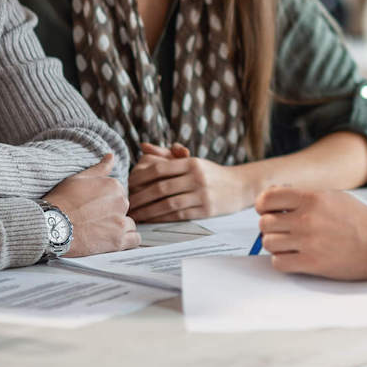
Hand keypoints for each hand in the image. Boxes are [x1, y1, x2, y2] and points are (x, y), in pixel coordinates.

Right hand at [44, 154, 139, 256]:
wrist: (51, 226)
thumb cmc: (61, 201)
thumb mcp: (79, 178)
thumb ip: (99, 168)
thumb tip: (111, 156)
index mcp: (114, 185)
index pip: (118, 193)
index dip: (105, 202)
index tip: (93, 207)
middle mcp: (121, 202)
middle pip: (123, 208)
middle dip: (112, 214)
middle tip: (93, 219)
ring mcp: (120, 222)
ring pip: (129, 224)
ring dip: (119, 228)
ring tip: (99, 231)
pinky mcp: (118, 241)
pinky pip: (135, 240)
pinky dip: (127, 241)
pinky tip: (113, 240)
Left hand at [128, 146, 254, 221]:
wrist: (240, 186)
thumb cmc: (210, 173)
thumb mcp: (192, 160)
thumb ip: (167, 154)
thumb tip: (143, 146)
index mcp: (191, 163)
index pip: (159, 169)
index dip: (140, 178)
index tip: (128, 186)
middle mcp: (196, 177)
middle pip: (161, 188)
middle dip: (140, 197)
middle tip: (126, 204)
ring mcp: (202, 195)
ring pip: (168, 204)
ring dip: (148, 211)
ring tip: (135, 215)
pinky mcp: (206, 210)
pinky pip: (179, 215)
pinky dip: (162, 218)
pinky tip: (151, 220)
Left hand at [255, 187, 366, 280]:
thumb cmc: (362, 222)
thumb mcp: (334, 197)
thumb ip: (306, 197)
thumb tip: (279, 199)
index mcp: (312, 198)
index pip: (268, 198)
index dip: (263, 205)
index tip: (267, 210)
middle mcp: (307, 219)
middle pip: (264, 222)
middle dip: (270, 227)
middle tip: (281, 230)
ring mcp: (308, 242)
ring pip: (268, 242)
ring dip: (275, 244)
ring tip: (288, 244)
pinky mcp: (311, 263)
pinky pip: (278, 262)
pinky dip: (282, 260)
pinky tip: (293, 256)